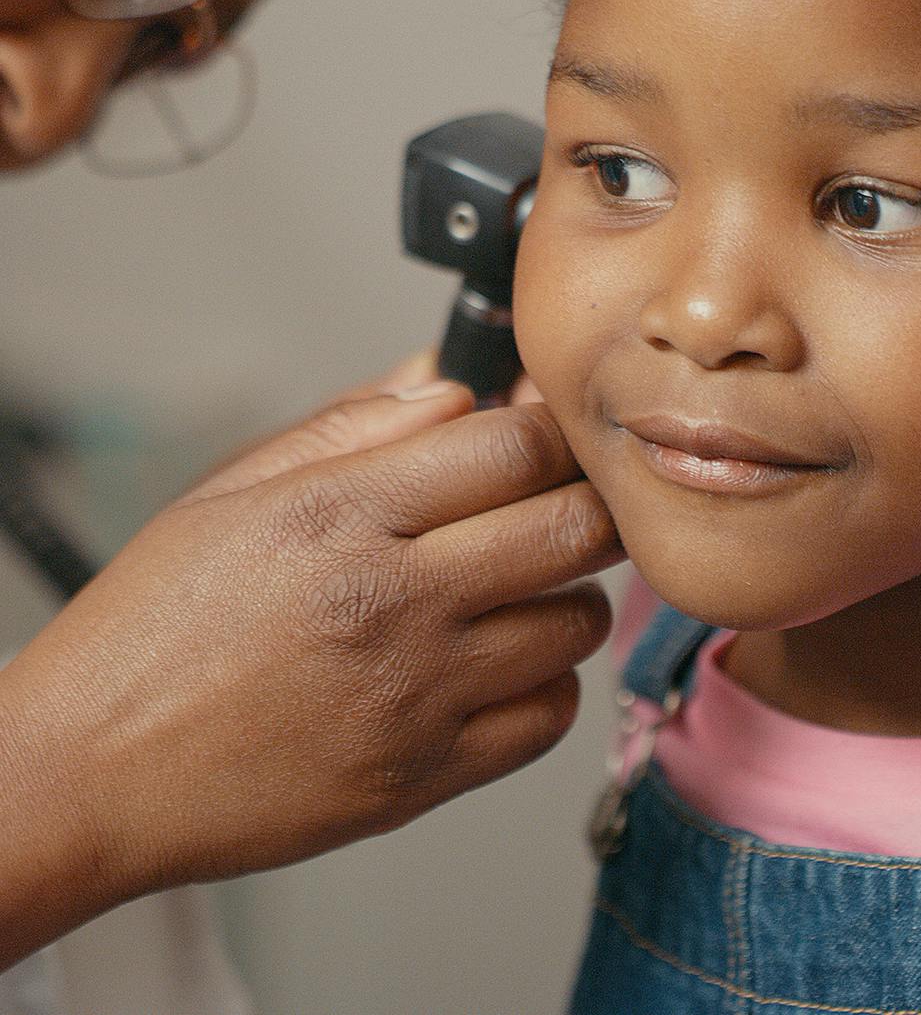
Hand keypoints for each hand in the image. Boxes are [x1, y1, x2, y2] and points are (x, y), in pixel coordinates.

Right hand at [0, 381, 618, 963]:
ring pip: (578, 624)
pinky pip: (550, 718)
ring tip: (520, 588)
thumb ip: (355, 426)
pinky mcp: (425, 776)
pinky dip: (546, 684)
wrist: (90, 772)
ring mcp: (417, 696)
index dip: (552, 430)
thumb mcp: (234, 491)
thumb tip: (450, 384)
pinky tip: (499, 664)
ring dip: (569, 594)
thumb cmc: (152, 629)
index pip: (515, 446)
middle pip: (575, 528)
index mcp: (342, 514)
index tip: (549, 435)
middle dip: (589, 502)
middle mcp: (394, 601)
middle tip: (565, 501)